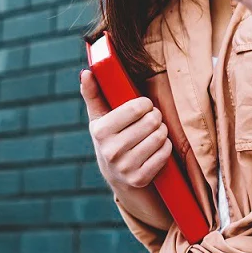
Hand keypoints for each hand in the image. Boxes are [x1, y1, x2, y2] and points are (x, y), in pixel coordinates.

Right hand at [80, 69, 171, 189]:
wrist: (118, 177)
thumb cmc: (111, 138)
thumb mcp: (100, 118)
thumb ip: (93, 93)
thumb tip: (86, 73)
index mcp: (100, 131)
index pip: (137, 106)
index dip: (145, 104)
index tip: (143, 107)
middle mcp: (110, 151)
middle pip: (152, 120)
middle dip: (155, 117)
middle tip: (150, 121)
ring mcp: (124, 167)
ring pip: (160, 136)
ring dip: (161, 131)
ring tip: (152, 133)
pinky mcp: (139, 179)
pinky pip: (165, 153)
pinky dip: (165, 148)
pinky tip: (155, 149)